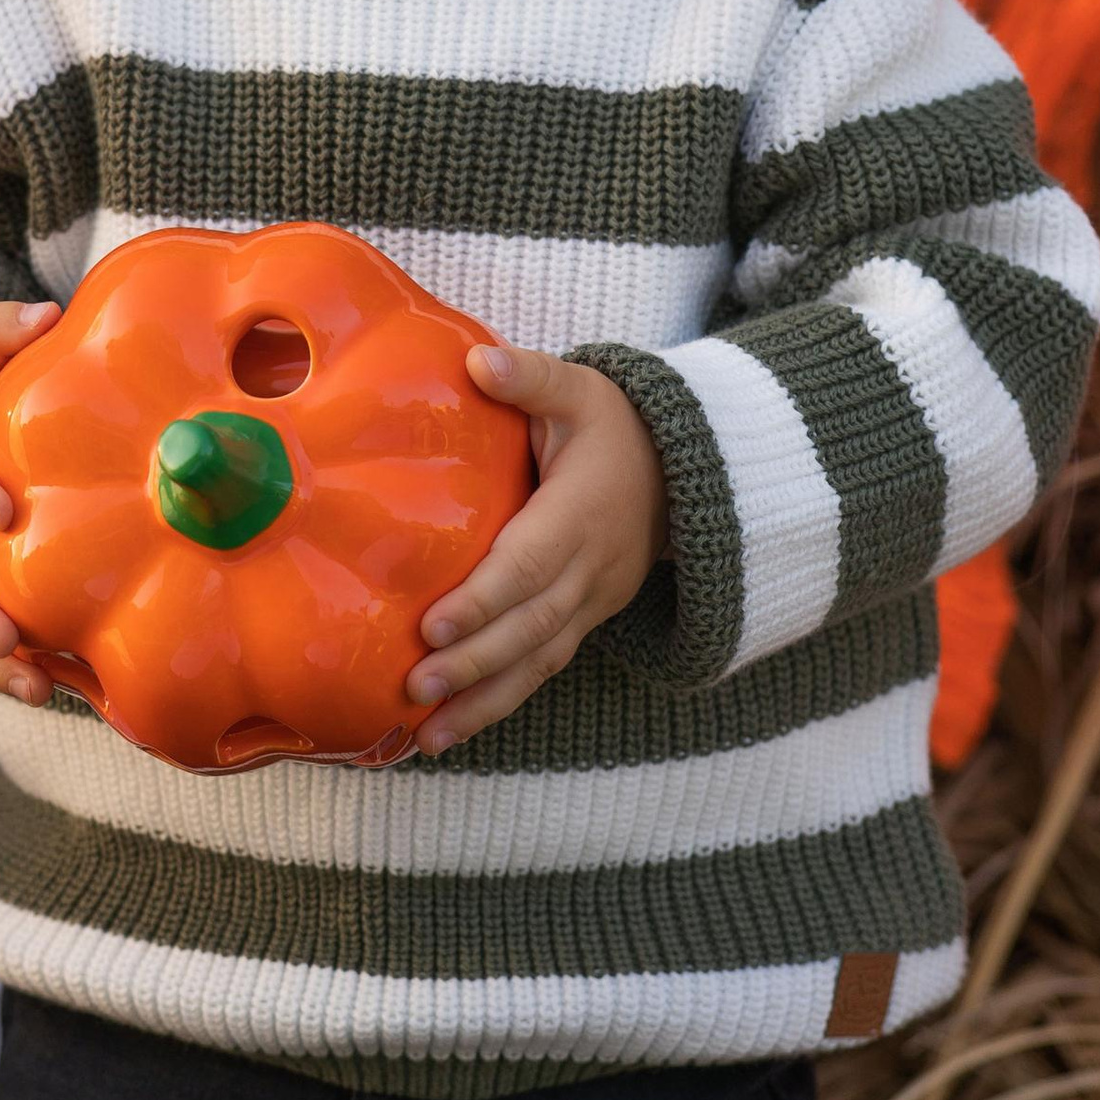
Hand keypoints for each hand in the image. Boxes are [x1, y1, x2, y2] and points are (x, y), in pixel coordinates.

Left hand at [405, 349, 669, 750]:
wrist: (684, 471)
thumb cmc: (616, 425)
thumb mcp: (581, 389)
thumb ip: (530, 377)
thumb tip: (477, 361)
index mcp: (581, 513)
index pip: (530, 564)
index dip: (485, 598)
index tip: (432, 626)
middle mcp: (591, 569)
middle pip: (531, 626)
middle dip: (474, 663)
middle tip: (415, 688)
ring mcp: (592, 603)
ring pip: (539, 663)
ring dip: (484, 703)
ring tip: (426, 738)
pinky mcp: (585, 622)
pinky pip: (543, 671)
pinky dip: (500, 705)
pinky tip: (450, 732)